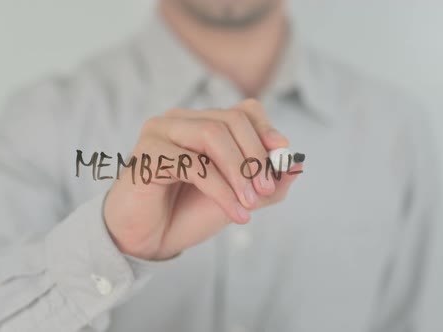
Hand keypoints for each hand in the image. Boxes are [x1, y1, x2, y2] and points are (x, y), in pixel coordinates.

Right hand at [103, 99, 302, 259]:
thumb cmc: (186, 214)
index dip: (266, 131)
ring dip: (240, 171)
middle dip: (256, 155)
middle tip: (266, 190)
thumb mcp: (237, 198)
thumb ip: (267, 183)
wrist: (146, 241)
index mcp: (200, 123)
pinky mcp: (147, 155)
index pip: (243, 110)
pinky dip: (221, 191)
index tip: (283, 157)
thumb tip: (297, 166)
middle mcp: (179, 121)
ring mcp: (160, 133)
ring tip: (251, 204)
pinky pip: (193, 165)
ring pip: (212, 135)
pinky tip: (236, 214)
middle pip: (230, 120)